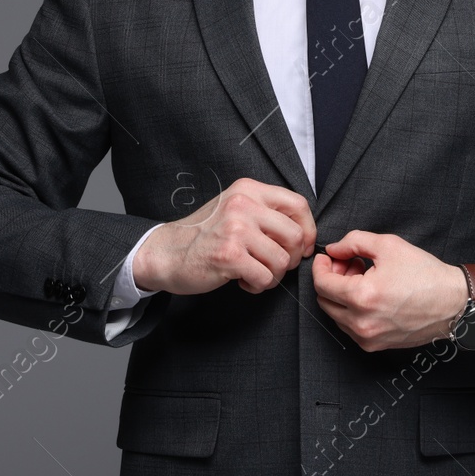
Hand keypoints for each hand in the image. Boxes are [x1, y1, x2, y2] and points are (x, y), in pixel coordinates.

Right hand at [134, 177, 315, 294]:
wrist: (166, 252)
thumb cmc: (204, 235)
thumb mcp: (235, 209)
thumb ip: (266, 212)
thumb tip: (305, 233)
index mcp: (249, 190)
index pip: (298, 205)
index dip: (309, 230)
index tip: (303, 247)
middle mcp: (243, 204)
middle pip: (296, 235)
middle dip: (292, 259)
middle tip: (275, 266)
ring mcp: (236, 229)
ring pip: (283, 260)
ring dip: (274, 276)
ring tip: (256, 275)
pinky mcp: (229, 255)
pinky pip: (265, 277)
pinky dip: (259, 286)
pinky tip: (243, 282)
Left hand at [312, 231, 468, 351]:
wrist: (453, 303)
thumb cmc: (426, 275)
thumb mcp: (389, 245)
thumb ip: (354, 242)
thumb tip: (334, 250)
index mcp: (362, 297)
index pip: (322, 283)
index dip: (321, 266)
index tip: (328, 257)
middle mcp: (361, 322)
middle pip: (324, 300)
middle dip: (332, 279)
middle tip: (350, 265)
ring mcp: (368, 337)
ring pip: (335, 315)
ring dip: (341, 296)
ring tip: (364, 279)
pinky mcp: (375, 346)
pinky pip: (350, 328)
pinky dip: (352, 311)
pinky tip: (371, 296)